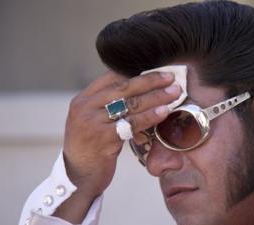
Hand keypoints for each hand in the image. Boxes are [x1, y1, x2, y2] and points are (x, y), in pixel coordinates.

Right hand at [53, 70, 180, 222]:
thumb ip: (109, 105)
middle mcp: (84, 108)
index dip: (136, 71)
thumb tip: (141, 90)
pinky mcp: (102, 139)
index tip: (157, 71)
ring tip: (174, 93)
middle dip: (150, 81)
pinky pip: (131, 124)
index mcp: (83, 99)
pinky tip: (164, 112)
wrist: (78, 177)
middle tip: (171, 77)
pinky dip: (150, 117)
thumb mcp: (93, 122)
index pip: (111, 77)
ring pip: (130, 105)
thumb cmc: (92, 148)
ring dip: (156, 97)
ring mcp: (92, 123)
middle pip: (124, 88)